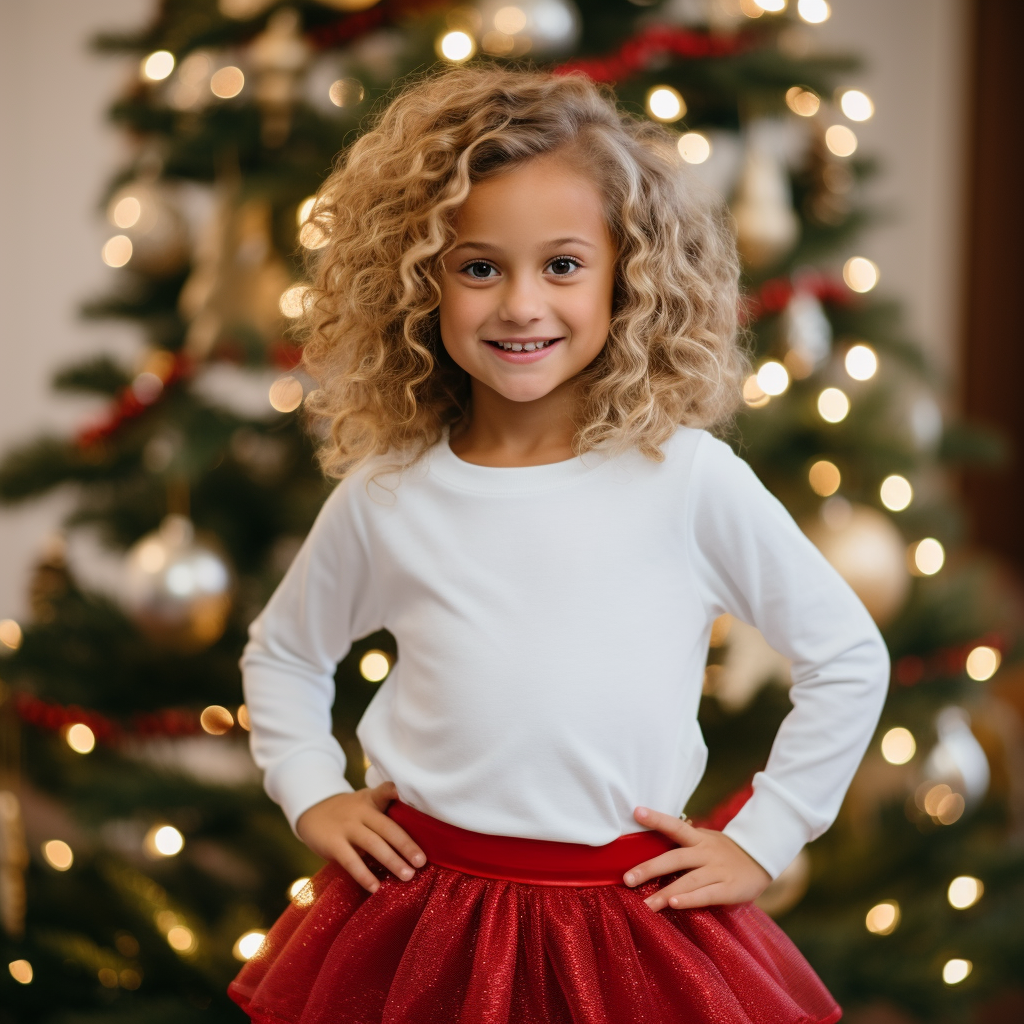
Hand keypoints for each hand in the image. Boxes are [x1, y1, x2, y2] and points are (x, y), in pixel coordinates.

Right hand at [295, 781, 425, 893]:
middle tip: (421, 862)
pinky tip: (376, 887)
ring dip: (392, 861)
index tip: (407, 796)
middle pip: (387, 827)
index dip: (396, 791)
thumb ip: (383, 815)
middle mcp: (361, 811)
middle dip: (406, 845)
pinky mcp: (333, 843)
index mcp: (371, 800)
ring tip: (408, 876)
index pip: (385, 791)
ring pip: (373, 844)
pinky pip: (351, 860)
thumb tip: (410, 845)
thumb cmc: (348, 812)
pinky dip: (364, 875)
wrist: (312, 810)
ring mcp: (347, 826)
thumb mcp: (365, 803)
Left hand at [623, 806, 771, 911]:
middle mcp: (706, 852)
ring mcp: (718, 870)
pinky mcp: (729, 888)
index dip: (656, 818)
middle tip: (627, 879)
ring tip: (646, 904)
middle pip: (675, 858)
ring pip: (688, 880)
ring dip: (665, 892)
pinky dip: (689, 899)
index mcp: (698, 838)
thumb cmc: (724, 853)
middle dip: (649, 868)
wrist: (762, 860)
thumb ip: (683, 844)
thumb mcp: (705, 842)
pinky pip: (707, 894)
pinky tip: (674, 904)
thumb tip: (649, 846)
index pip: (674, 825)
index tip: (636, 811)